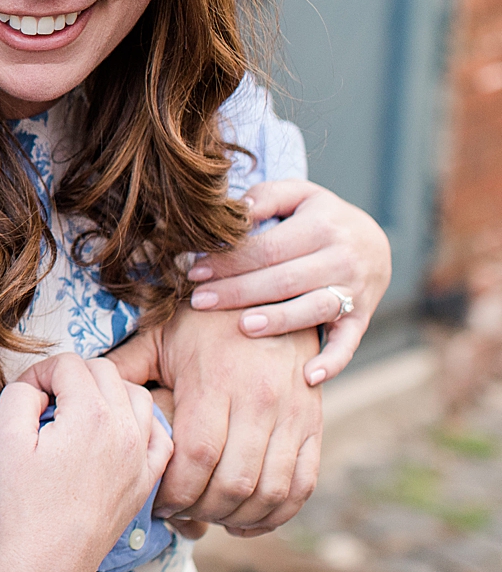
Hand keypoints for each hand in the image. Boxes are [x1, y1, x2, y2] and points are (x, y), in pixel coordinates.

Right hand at [0, 354, 170, 571]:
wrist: (48, 558)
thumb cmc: (24, 503)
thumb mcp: (5, 438)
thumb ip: (19, 394)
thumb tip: (38, 387)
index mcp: (90, 415)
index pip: (68, 363)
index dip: (40, 372)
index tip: (27, 394)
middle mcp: (125, 429)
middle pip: (104, 370)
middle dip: (73, 376)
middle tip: (48, 401)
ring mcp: (141, 455)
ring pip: (137, 395)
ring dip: (108, 392)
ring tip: (81, 411)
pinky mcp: (147, 479)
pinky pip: (159, 434)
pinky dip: (140, 424)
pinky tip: (116, 433)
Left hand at [110, 307, 320, 534]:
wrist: (268, 297)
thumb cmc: (202, 319)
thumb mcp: (158, 335)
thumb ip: (124, 367)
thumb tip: (85, 391)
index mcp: (215, 380)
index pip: (198, 455)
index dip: (176, 491)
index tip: (157, 503)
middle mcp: (259, 400)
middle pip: (235, 481)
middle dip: (202, 509)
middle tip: (179, 515)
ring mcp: (292, 415)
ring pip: (271, 490)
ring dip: (238, 516)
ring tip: (208, 516)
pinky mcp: (313, 425)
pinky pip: (303, 485)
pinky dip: (276, 512)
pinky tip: (246, 518)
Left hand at [186, 180, 390, 384]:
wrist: (374, 240)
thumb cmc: (320, 216)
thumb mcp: (299, 195)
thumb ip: (266, 197)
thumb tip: (235, 211)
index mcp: (322, 226)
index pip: (268, 248)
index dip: (230, 261)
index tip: (196, 271)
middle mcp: (342, 259)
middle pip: (284, 280)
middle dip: (238, 292)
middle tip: (199, 301)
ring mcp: (355, 292)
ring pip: (313, 310)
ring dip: (278, 321)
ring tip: (242, 327)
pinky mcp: (363, 318)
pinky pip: (349, 343)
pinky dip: (332, 361)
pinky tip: (307, 376)